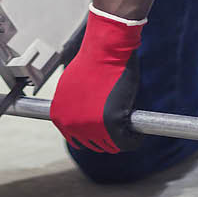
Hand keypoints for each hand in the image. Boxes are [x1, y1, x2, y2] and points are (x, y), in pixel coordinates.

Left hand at [50, 6, 146, 152]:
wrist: (105, 50)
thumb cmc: (92, 62)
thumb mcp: (71, 87)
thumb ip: (73, 106)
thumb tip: (82, 119)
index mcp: (59, 116)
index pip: (78, 140)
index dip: (94, 134)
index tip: (105, 129)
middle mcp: (71, 124)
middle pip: (94, 144)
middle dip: (108, 137)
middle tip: (120, 127)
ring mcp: (90, 126)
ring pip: (110, 146)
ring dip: (121, 139)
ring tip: (129, 129)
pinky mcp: (110, 124)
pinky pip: (126, 143)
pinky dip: (135, 140)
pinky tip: (138, 134)